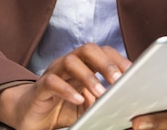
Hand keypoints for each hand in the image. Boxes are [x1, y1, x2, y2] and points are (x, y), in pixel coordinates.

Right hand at [0, 43, 131, 129]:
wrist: (31, 116)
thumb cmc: (62, 108)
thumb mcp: (89, 107)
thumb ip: (104, 103)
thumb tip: (128, 108)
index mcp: (84, 66)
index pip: (103, 52)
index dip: (119, 60)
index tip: (135, 73)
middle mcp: (68, 64)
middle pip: (87, 49)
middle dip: (105, 63)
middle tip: (119, 80)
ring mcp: (53, 73)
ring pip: (70, 61)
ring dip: (88, 77)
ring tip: (100, 93)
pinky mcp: (40, 87)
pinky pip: (52, 82)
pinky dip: (67, 90)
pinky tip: (78, 100)